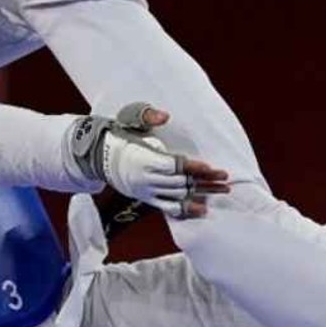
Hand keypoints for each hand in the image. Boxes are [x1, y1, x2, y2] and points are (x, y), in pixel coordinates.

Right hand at [69, 103, 229, 218]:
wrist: (100, 156)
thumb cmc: (120, 134)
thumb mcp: (130, 119)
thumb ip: (147, 117)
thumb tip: (163, 117)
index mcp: (145, 159)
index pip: (175, 165)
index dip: (193, 168)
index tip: (211, 168)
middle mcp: (146, 178)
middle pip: (181, 182)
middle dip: (205, 181)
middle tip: (225, 179)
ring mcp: (147, 190)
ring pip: (178, 195)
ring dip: (201, 194)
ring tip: (222, 191)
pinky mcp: (147, 198)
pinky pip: (168, 208)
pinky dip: (185, 209)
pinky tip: (201, 209)